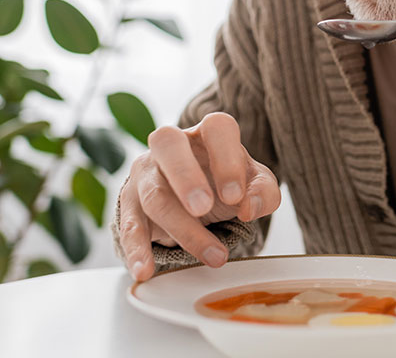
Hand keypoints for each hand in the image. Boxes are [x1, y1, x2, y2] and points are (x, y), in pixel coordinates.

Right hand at [118, 112, 280, 280]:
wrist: (195, 199)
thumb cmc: (226, 183)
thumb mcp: (254, 185)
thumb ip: (263, 192)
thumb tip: (250, 208)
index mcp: (208, 134)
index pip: (217, 128)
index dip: (226, 159)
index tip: (235, 195)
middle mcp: (172, 145)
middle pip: (168, 144)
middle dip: (185, 176)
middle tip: (203, 208)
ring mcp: (146, 172)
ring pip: (154, 193)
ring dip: (182, 228)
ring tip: (213, 256)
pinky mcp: (130, 203)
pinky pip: (129, 225)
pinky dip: (137, 250)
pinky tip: (146, 270)